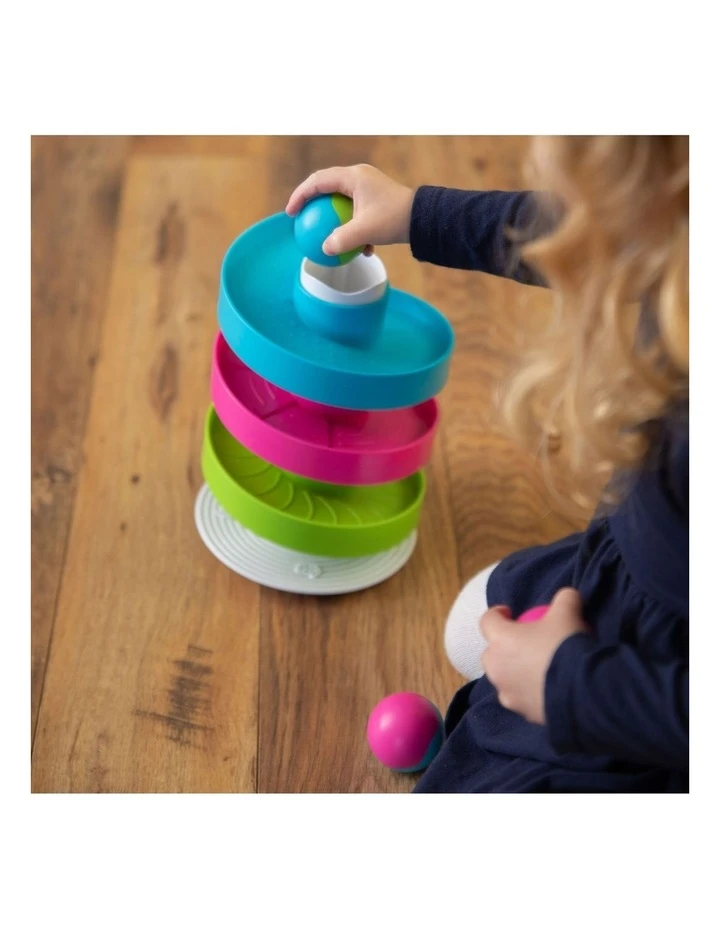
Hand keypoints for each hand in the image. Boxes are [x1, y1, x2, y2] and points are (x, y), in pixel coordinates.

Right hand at [285, 164, 414, 258]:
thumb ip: (341, 240)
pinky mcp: (377, 201)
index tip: (291, 213)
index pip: (317, 181)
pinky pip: (356, 211)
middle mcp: (359, 177)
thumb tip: (324, 250)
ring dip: (332, 218)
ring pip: (341, 201)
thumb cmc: (394, 220)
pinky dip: (352, 227)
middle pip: (326, 188)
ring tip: (323, 234)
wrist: (424, 218)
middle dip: (312, 204)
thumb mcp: (365, 232)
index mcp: (353, 177)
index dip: (300, 196)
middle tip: (300, 219)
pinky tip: (357, 250)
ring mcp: (368, 188)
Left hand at [479, 588, 590, 724]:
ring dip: (513, 671)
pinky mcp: (520, 712)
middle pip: (491, 652)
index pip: (487, 620)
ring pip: (503, 677)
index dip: (497, 613)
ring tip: (535, 668)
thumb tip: (566, 596)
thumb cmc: (566, 646)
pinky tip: (545, 689)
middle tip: (525, 642)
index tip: (510, 613)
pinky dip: (527, 692)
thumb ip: (564, 599)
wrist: (583, 690)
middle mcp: (495, 666)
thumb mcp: (568, 612)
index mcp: (500, 639)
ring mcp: (506, 692)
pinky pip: (518, 697)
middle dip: (503, 646)